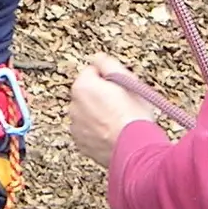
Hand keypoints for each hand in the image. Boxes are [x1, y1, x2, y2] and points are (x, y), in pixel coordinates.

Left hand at [68, 53, 158, 169]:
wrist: (134, 150)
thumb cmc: (134, 116)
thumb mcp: (128, 80)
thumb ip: (108, 63)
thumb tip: (98, 58)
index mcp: (82, 86)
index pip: (94, 71)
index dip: (111, 78)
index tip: (122, 87)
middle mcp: (73, 106)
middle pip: (90, 93)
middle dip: (103, 96)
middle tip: (124, 105)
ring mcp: (76, 127)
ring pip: (89, 113)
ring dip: (100, 114)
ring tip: (120, 121)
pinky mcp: (81, 144)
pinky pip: (89, 131)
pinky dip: (98, 131)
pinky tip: (114, 134)